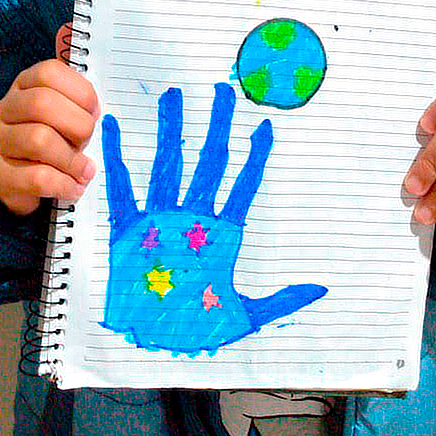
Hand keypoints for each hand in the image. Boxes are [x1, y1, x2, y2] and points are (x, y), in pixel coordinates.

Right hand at [0, 27, 98, 215]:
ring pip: (39, 140)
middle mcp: (6, 109)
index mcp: (25, 85)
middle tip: (89, 141)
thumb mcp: (65, 108)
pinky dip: (64, 184)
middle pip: (43, 105)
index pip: (48, 73)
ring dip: (72, 158)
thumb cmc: (52, 136)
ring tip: (86, 170)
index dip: (80, 91)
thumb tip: (71, 26)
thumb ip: (73, 78)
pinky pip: (35, 177)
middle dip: (77, 125)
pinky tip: (75, 186)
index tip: (96, 111)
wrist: (19, 180)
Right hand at [101, 82, 326, 354]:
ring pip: (169, 166)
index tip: (264, 126)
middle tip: (222, 90)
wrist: (152, 345)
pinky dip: (117, 159)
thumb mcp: (245, 316)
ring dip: (171, 131)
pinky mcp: (129, 232)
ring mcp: (160, 221)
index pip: (243, 185)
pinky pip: (122, 190)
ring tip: (173, 96)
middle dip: (216, 125)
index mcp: (220, 236)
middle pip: (208, 162)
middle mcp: (192, 220)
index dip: (255, 156)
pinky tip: (114, 128)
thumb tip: (320, 290)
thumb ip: (282, 301)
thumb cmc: (195, 327)